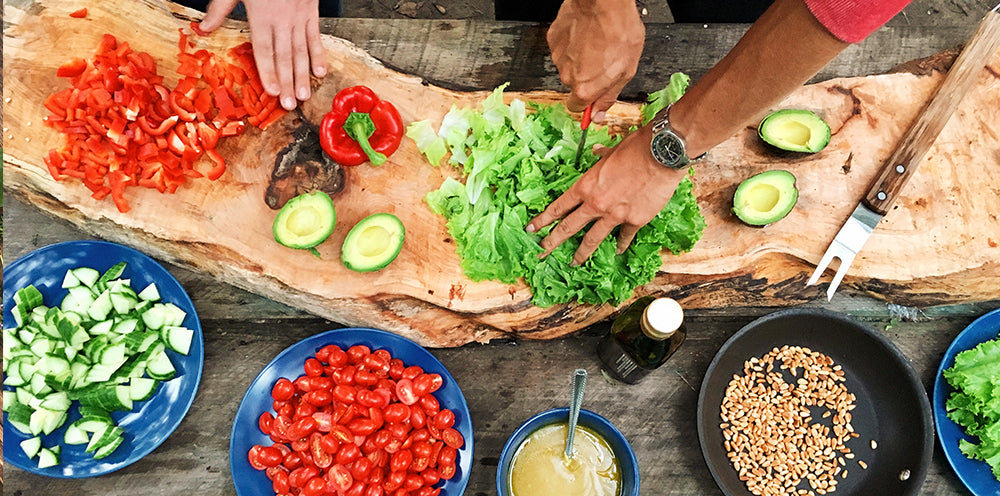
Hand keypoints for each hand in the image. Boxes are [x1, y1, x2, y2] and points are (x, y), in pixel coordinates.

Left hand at [199, 0, 326, 110]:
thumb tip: (203, 28)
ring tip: (303, 95)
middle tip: (289, 103)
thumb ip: (221, 8)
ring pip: (301, 51)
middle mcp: (282, 19)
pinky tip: (320, 72)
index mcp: (261, 15)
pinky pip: (315, 37)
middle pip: (284, 56)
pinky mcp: (311, 12)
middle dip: (287, 81)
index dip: (268, 71)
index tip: (271, 91)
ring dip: (303, 75)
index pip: (264, 49)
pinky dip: (319, 55)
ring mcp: (299, 17)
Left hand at [526, 126, 686, 264]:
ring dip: (581, 253)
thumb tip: (596, 153)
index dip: (543, 220)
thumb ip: (601, 158)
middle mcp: (596, 204)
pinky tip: (617, 250)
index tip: (531, 229)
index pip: (558, 207)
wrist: (662, 154)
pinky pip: (624, 237)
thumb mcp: (612, 151)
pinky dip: (621, 244)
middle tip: (542, 252)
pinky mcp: (635, 220)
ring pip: (592, 239)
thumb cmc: (636, 147)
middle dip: (553, 241)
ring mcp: (615, 215)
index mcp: (586, 186)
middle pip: (569, 227)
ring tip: (574, 263)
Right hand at [547, 0, 644, 122]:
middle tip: (603, 61)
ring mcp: (558, 57)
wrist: (604, 2)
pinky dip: (573, 43)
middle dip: (587, 76)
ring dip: (580, 58)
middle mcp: (567, 76)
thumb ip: (609, 96)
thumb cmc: (618, 31)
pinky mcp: (553, 39)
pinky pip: (563, 48)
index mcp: (584, 88)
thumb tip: (598, 115)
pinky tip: (586, 34)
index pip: (577, 108)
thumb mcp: (626, 71)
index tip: (594, 96)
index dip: (588, 102)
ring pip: (568, 65)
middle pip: (574, 84)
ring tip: (597, 43)